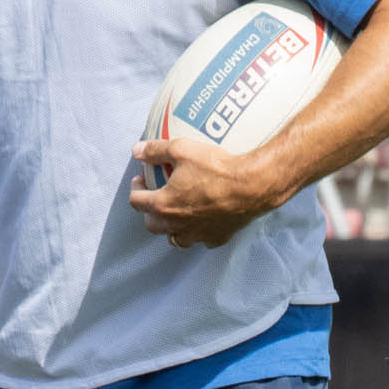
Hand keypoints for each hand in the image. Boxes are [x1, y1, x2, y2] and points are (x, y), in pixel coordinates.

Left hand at [129, 138, 285, 248]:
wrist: (252, 186)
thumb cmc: (216, 167)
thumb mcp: (182, 149)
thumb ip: (156, 150)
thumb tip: (136, 150)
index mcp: (163, 205)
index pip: (136, 202)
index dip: (135, 189)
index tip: (141, 180)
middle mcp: (176, 225)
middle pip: (152, 224)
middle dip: (149, 212)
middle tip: (156, 197)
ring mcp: (196, 234)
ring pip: (175, 238)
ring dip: (171, 227)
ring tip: (177, 213)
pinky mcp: (216, 238)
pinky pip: (201, 238)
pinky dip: (198, 231)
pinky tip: (203, 220)